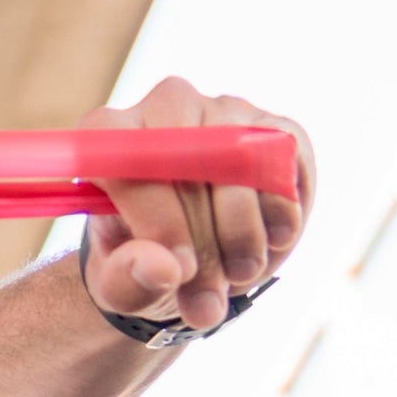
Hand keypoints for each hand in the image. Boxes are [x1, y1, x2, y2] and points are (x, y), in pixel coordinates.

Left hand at [81, 77, 314, 333]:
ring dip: (248, 230)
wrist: (188, 252)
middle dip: (210, 235)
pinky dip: (283, 213)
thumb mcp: (122, 285)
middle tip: (213, 290)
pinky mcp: (275, 127)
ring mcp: (224, 110)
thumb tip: (164, 267)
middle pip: (194, 158)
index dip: (160, 218)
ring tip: (240, 274)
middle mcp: (165, 106)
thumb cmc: (141, 262)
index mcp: (107, 137)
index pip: (130, 162)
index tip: (181, 271)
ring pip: (246, 162)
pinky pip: (289, 165)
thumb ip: (130, 278)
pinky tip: (272, 243)